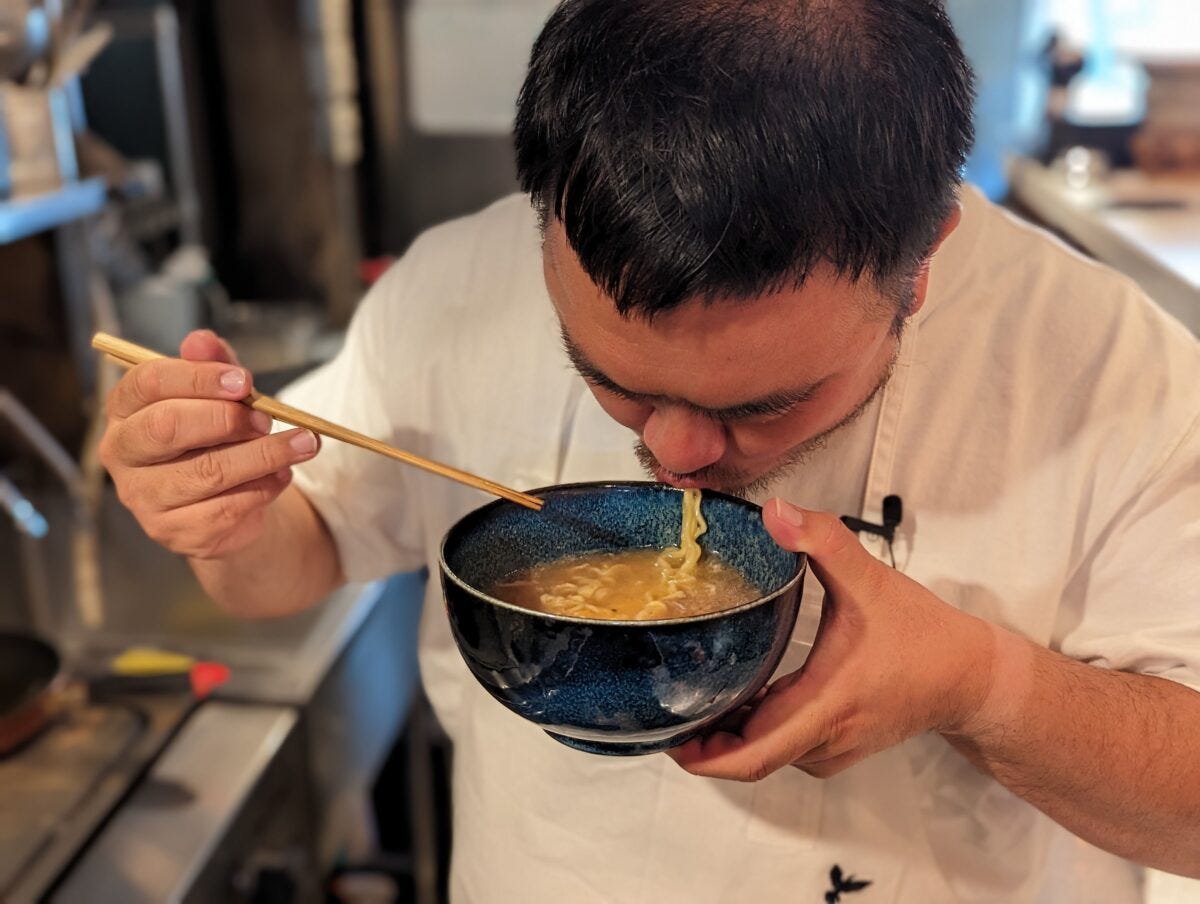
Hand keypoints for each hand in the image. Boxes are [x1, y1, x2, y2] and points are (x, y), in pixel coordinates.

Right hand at [98, 330, 319, 558]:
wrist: (230, 501)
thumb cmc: (218, 437)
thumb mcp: (220, 395)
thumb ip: (214, 366)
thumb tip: (202, 340)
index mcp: (125, 408)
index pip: (148, 382)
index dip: (198, 378)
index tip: (245, 382)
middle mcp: (122, 453)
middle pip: (166, 426)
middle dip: (226, 418)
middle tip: (267, 419)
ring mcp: (144, 497)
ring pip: (206, 472)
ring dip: (263, 455)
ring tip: (302, 444)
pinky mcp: (173, 532)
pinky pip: (225, 508)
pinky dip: (263, 488)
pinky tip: (282, 475)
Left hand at [669, 498, 994, 781]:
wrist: (973, 678)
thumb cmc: (926, 636)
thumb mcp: (871, 578)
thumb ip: (822, 540)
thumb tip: (774, 512)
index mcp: (827, 704)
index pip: (755, 754)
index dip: (706, 756)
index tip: (669, 740)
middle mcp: (827, 737)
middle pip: (749, 760)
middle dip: (703, 745)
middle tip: (666, 714)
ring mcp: (833, 749)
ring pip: (766, 756)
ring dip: (729, 736)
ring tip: (692, 701)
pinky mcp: (837, 746)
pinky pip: (784, 749)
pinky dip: (755, 733)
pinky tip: (736, 701)